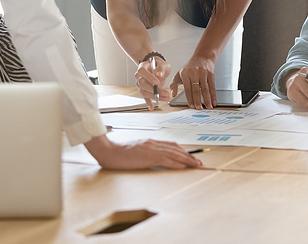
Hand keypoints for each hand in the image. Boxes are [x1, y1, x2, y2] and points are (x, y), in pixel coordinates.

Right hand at [83, 134, 201, 169]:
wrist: (108, 151)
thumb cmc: (118, 153)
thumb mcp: (135, 151)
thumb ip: (145, 152)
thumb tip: (154, 158)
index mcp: (150, 142)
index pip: (170, 145)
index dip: (182, 150)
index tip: (190, 155)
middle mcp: (153, 143)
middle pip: (175, 148)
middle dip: (188, 155)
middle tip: (198, 161)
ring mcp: (151, 149)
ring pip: (174, 154)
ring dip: (186, 159)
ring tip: (195, 164)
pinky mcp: (148, 156)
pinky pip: (166, 160)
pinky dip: (176, 163)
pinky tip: (183, 166)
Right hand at [134, 56, 171, 109]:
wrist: (157, 67)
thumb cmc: (158, 65)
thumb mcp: (162, 64)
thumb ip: (160, 68)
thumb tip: (158, 74)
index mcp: (142, 67)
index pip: (142, 71)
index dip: (148, 77)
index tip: (157, 82)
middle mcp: (139, 76)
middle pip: (142, 83)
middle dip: (154, 90)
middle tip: (164, 93)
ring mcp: (140, 84)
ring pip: (144, 91)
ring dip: (155, 96)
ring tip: (165, 98)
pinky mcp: (144, 90)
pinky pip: (145, 97)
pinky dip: (148, 102)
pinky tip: (151, 107)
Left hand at [170, 55, 215, 108]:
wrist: (202, 56)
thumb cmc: (190, 67)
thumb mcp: (179, 73)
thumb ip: (174, 84)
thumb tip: (173, 94)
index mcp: (185, 74)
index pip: (187, 89)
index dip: (190, 98)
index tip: (191, 106)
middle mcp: (194, 73)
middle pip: (196, 89)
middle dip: (198, 100)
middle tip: (199, 108)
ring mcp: (203, 73)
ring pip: (205, 89)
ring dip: (207, 99)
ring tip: (208, 107)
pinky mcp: (210, 74)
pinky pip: (212, 86)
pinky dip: (213, 95)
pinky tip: (214, 101)